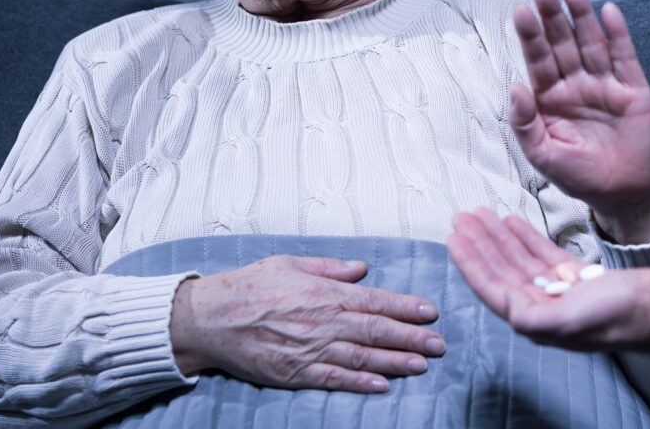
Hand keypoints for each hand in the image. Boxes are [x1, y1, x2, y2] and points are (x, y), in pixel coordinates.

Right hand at [170, 255, 445, 392]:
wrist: (210, 317)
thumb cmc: (251, 286)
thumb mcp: (292, 263)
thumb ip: (330, 268)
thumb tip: (362, 268)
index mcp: (325, 293)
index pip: (375, 301)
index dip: (406, 308)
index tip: (431, 312)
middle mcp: (323, 322)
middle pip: (376, 331)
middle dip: (411, 338)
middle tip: (439, 344)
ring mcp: (310, 350)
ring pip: (361, 357)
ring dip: (395, 362)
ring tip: (421, 365)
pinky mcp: (295, 372)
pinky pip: (333, 379)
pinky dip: (360, 383)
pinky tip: (382, 385)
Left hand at [448, 209, 649, 351]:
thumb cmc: (620, 317)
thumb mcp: (570, 320)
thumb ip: (532, 316)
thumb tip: (504, 302)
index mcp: (536, 320)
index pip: (492, 288)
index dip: (471, 263)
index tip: (455, 238)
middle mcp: (543, 306)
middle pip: (501, 269)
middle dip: (481, 243)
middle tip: (463, 218)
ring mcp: (559, 291)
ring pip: (519, 259)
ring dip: (499, 236)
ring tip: (481, 214)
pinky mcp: (576, 278)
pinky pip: (542, 254)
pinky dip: (527, 237)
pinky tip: (513, 221)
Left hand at [513, 0, 649, 241]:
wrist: (622, 194)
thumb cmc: (578, 175)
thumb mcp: (542, 155)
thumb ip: (525, 123)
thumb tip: (515, 86)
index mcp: (549, 97)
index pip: (537, 59)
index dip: (530, 35)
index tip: (521, 10)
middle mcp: (575, 84)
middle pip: (561, 42)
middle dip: (552, 15)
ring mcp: (604, 83)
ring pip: (590, 42)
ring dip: (582, 15)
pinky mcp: (632, 88)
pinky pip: (624, 57)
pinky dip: (617, 34)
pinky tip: (608, 11)